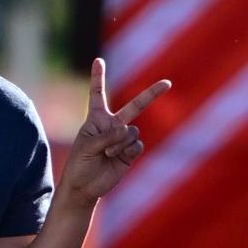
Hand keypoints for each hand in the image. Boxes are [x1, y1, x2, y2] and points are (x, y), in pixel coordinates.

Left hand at [61, 55, 166, 205]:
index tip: (98, 60)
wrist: (85, 187)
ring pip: (132, 131)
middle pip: (135, 106)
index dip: (99, 77)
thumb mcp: (87, 146)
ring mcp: (124, 138)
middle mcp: (113, 125)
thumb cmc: (79, 164)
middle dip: (152, 94)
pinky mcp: (131, 152)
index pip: (98, 93)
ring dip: (119, 143)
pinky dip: (127, 151)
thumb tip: (128, 131)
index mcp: (96, 118)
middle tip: (168, 83)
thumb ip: (107, 136)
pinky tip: (117, 158)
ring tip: (107, 153)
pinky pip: (137, 145)